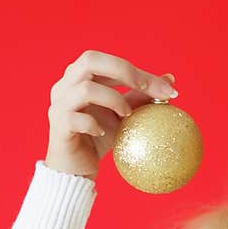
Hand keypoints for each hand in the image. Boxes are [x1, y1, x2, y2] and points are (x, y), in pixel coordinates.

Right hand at [44, 49, 177, 180]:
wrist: (77, 168)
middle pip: (90, 60)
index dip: (138, 71)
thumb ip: (140, 96)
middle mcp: (65, 85)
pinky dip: (93, 124)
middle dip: (124, 72)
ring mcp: (58, 105)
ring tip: (126, 115)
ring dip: (113, 99)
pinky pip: (74, 118)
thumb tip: (169, 81)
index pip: (109, 62)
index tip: (167, 87)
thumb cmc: (99, 136)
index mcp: (81, 77)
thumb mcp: (125, 114)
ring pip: (85, 89)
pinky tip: (102, 133)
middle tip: (145, 89)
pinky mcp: (58, 126)